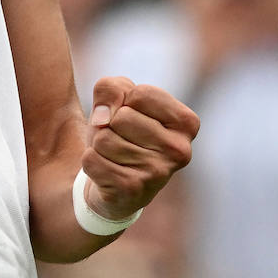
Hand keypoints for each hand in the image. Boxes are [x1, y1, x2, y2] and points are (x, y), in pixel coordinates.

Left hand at [82, 76, 198, 220]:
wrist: (118, 185)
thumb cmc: (123, 132)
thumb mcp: (119, 97)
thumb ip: (111, 87)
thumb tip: (102, 118)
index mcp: (186, 123)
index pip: (140, 94)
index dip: (124, 101)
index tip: (133, 117)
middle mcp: (180, 150)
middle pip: (121, 116)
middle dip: (110, 124)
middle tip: (121, 140)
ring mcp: (158, 173)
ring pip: (103, 138)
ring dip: (99, 144)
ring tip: (115, 157)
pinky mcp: (132, 190)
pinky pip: (91, 159)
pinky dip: (90, 162)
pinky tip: (107, 173)